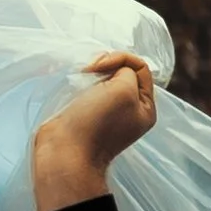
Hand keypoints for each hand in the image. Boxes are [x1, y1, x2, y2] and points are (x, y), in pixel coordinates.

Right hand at [33, 51, 159, 210]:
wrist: (65, 152)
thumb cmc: (96, 123)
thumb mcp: (125, 89)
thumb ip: (127, 70)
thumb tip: (113, 70)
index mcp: (145, 108)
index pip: (140, 68)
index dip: (122, 59)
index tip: (101, 66)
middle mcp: (130, 110)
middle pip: (123, 72)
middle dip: (107, 64)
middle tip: (90, 69)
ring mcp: (108, 112)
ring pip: (104, 78)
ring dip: (93, 73)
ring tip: (81, 75)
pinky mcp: (88, 113)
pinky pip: (90, 88)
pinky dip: (83, 81)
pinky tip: (75, 82)